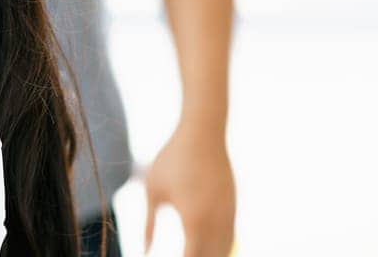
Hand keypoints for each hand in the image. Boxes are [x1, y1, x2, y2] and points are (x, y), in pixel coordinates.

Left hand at [142, 123, 234, 256]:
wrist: (203, 132)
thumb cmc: (173, 159)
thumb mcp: (154, 191)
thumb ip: (149, 225)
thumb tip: (144, 250)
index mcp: (194, 220)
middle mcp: (216, 222)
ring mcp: (228, 214)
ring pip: (224, 250)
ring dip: (211, 256)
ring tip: (193, 254)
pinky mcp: (233, 206)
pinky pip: (230, 237)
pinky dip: (220, 248)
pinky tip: (208, 251)